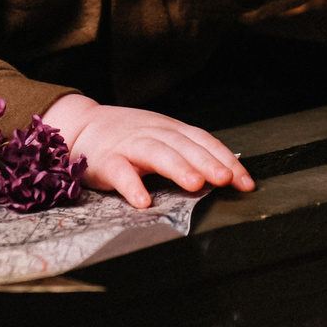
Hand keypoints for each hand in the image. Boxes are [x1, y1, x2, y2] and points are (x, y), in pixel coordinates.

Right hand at [40, 94, 255, 207]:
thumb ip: (189, 152)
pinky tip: (144, 201)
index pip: (204, 141)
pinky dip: (133, 186)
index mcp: (171, 129)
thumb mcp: (162, 137)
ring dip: (177, 168)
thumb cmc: (128, 136)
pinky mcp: (107, 161)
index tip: (245, 182)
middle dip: (207, 162)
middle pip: (184, 145)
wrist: (81, 125)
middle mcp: (154, 133)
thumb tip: (227, 174)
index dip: (226, 160)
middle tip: (225, 179)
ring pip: (157, 153)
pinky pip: (121, 173)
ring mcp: (130, 146)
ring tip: (194, 185)